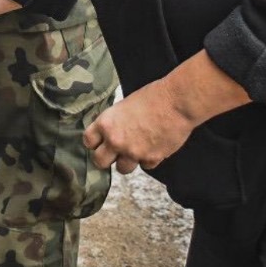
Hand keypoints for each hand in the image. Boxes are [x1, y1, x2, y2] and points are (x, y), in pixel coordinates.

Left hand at [82, 76, 197, 174]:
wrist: (176, 103)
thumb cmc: (153, 97)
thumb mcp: (124, 105)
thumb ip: (115, 122)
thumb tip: (111, 132)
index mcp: (106, 124)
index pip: (88, 141)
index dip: (94, 142)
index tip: (99, 142)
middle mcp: (116, 140)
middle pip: (99, 161)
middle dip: (106, 158)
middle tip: (114, 152)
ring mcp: (133, 152)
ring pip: (122, 169)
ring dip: (127, 161)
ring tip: (136, 149)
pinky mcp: (151, 159)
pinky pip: (145, 166)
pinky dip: (148, 159)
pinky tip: (154, 146)